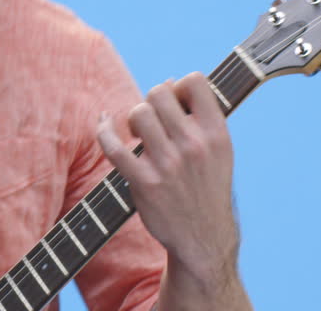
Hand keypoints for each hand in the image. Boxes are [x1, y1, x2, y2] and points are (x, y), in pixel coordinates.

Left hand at [96, 72, 240, 288]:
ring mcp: (169, 164)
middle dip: (151, 102)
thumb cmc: (206, 186)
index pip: (195, 81)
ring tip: (140, 135)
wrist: (203, 239)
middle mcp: (194, 145)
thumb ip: (198, 116)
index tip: (177, 103)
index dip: (180, 85)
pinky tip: (103, 123)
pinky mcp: (144, 182)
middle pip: (158, 92)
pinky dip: (103, 129)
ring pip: (138, 113)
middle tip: (156, 123)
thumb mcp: (217, 151)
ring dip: (133, 119)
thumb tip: (168, 82)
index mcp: (217, 134)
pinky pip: (113, 145)